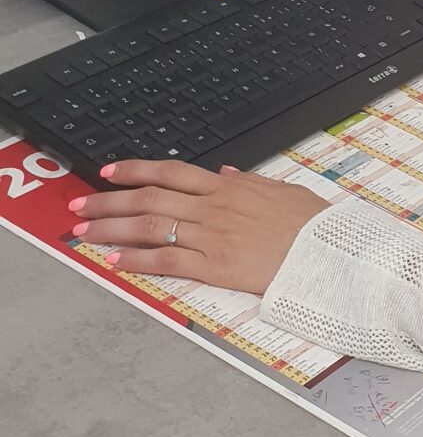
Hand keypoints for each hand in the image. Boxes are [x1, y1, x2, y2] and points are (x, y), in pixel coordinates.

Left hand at [68, 160, 329, 295]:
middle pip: (148, 199)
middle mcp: (214, 207)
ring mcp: (213, 235)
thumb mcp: (283, 191)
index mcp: (229, 187)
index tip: (109, 172)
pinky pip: (168, 260)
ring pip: (149, 226)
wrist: (330, 253)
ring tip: (84, 233)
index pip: (170, 172)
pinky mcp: (216, 265)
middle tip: (79, 206)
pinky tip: (116, 261)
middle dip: (108, 202)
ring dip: (111, 229)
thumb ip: (249, 182)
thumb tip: (224, 173)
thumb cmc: (313, 226)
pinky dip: (138, 260)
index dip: (135, 170)